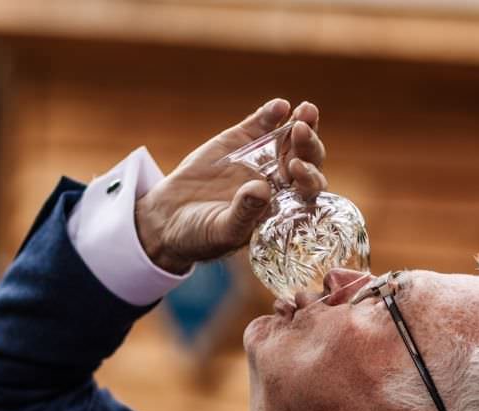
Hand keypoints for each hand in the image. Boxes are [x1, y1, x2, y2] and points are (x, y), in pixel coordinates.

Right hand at [136, 99, 327, 274]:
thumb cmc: (201, 235)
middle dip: (308, 146)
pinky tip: (278, 106)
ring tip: (306, 110)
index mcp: (282, 206)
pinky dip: (271, 114)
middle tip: (301, 131)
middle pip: (306, 159)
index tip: (296, 168)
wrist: (170, 218)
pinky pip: (262, 124)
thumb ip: (244, 214)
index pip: (308, 190)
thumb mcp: (221, 231)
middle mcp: (279, 180)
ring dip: (303, 123)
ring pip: (291, 138)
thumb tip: (262, 188)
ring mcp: (263, 157)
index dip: (309, 177)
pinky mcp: (242, 139)